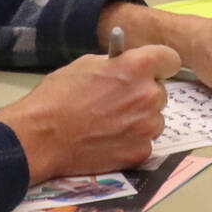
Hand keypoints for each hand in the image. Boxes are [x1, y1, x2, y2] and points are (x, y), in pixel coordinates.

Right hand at [0, 44, 178, 181]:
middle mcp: (148, 95)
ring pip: (155, 118)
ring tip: (111, 122)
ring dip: (140, 119)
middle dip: (144, 94)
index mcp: (137, 67)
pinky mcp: (140, 152)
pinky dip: (132, 141)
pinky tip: (109, 138)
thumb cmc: (58, 98)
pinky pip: (145, 141)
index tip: (152, 70)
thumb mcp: (87, 65)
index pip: (170, 59)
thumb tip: (128, 65)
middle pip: (160, 91)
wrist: (42, 136)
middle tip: (119, 100)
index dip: (159, 64)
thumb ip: (116, 64)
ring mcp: (146, 127)